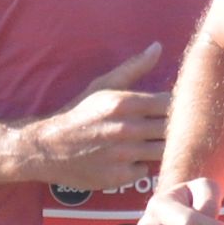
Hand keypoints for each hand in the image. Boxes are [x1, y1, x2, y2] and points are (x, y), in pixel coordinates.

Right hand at [17, 43, 169, 194]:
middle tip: (158, 128)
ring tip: (145, 143)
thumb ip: (134, 68)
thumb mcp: (103, 86)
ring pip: (163, 152)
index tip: (171, 109)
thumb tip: (158, 47)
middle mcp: (127, 129)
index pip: (171, 104)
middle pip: (171, 130)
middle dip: (171, 128)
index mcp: (126, 103)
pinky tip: (128, 159)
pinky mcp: (118, 177)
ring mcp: (124, 155)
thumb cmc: (79, 114)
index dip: (176, 106)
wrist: (47, 147)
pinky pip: (145, 171)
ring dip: (158, 147)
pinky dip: (140, 166)